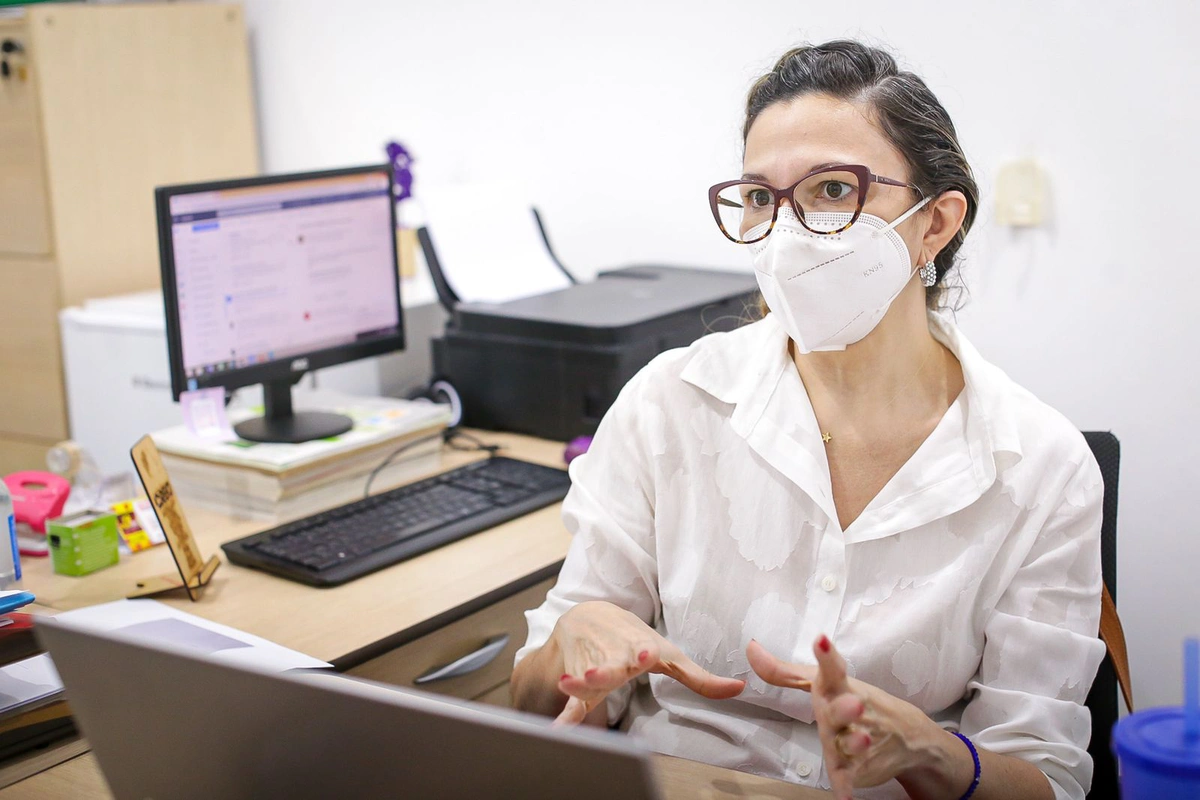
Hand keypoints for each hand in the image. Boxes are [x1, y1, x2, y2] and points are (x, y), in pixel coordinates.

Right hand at [552, 601, 745, 724]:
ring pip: (583, 680)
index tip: (644, 653)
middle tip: (596, 673)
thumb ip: (700, 678)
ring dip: (576, 684)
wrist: (588, 616)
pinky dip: (564, 717)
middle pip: (608, 666)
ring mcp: (592, 667)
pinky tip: (557, 730)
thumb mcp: (668, 654)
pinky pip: (570, 701)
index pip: (642, 649)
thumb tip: (740, 689)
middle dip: (603, 669)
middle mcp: (614, 656)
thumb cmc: (636, 640)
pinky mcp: (575, 680)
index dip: (642, 652)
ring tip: (567, 685)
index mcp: (639, 648)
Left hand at [747, 636, 962, 799]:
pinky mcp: (860, 767)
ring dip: (856, 743)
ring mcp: (858, 740)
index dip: (827, 655)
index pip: (833, 668)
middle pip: (845, 710)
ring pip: (854, 743)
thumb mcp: (821, 683)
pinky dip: (847, 786)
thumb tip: (750, 649)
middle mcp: (850, 711)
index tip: (821, 640)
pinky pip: (851, 777)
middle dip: (847, 708)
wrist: (906, 735)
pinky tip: (844, 796)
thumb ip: (783, 672)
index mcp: (838, 686)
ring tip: (861, 740)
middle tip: (855, 704)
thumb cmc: (850, 700)